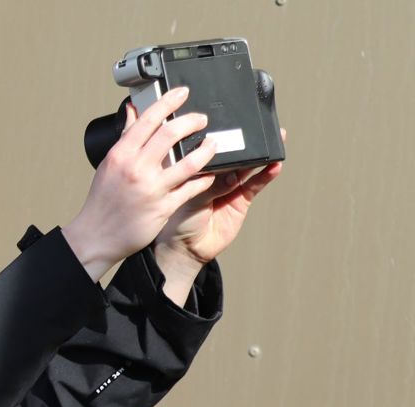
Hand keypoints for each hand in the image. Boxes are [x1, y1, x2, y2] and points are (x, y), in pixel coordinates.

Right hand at [63, 86, 218, 281]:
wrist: (97, 235)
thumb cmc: (103, 201)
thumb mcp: (110, 164)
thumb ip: (126, 138)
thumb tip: (133, 111)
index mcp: (121, 155)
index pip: (147, 120)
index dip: (168, 102)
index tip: (182, 92)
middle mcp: (136, 169)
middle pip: (170, 134)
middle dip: (192, 121)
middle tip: (201, 119)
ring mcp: (152, 189)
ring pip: (188, 162)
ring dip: (206, 149)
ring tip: (212, 143)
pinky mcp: (164, 207)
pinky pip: (192, 188)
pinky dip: (204, 178)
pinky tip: (210, 173)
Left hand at [154, 129, 286, 303]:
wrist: (185, 249)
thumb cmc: (175, 219)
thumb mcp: (183, 196)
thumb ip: (203, 183)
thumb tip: (223, 170)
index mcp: (192, 167)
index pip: (205, 144)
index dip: (214, 131)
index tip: (224, 114)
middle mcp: (211, 172)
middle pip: (230, 151)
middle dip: (243, 138)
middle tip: (256, 121)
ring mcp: (228, 184)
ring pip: (247, 165)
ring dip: (261, 152)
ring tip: (275, 137)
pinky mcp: (241, 199)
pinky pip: (256, 184)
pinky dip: (266, 175)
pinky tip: (275, 165)